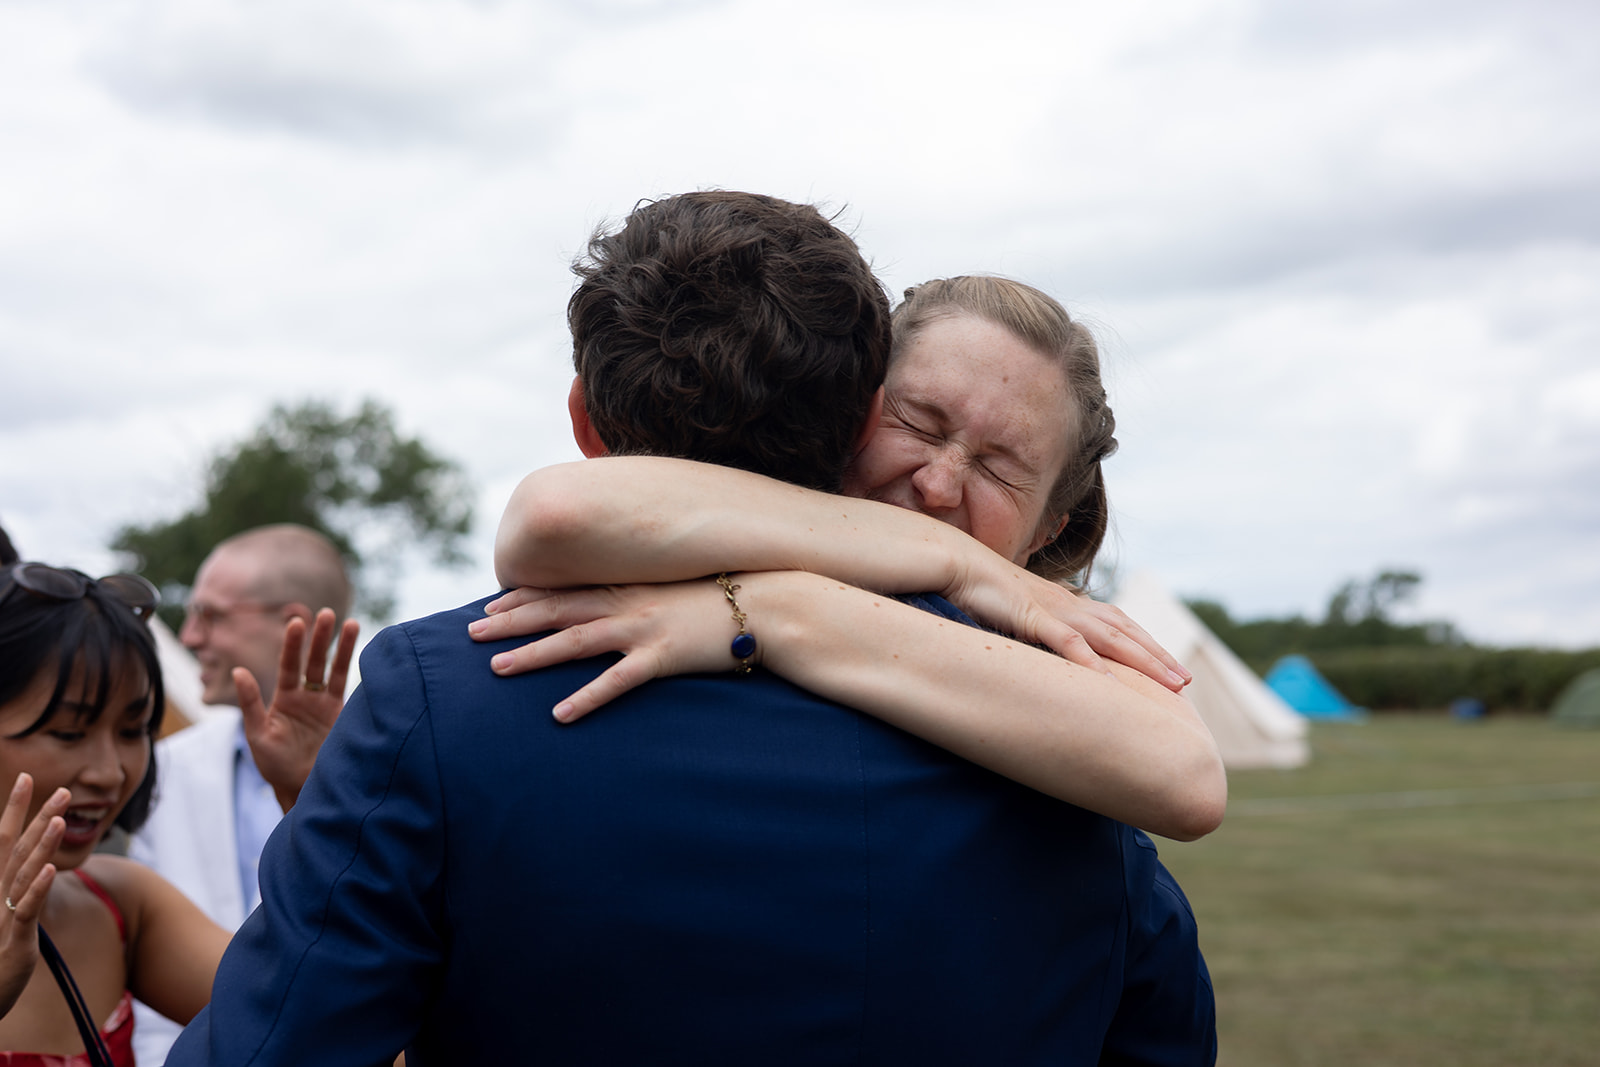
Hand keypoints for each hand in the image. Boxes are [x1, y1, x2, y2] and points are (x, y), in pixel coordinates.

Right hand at [1, 774, 66, 1020]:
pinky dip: (38, 889)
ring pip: (24, 874)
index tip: (27, 778)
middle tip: (63, 790)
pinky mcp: (14, 941)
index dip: (16, 809)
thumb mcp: (7, 917)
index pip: (5, 840)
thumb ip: (18, 888)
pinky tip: (51, 869)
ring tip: (59, 819)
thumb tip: (35, 864)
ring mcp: (3, 916)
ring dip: (42, 846)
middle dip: (40, 817)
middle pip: (19, 849)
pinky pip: (27, 910)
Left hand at [238, 608, 360, 811]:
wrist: (303, 789)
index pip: (288, 666)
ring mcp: (326, 705)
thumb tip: (238, 671)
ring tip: (349, 623)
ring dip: (341, 647)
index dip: (293, 645)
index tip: (297, 623)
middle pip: (313, 661)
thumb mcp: (257, 734)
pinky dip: (357, 671)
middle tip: (326, 614)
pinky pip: (349, 689)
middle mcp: (305, 697)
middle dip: (319, 638)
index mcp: (283, 699)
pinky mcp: (343, 715)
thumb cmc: (275, 766)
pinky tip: (367, 652)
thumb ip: (250, 703)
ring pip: (333, 670)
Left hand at [469, 580, 738, 722]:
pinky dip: (586, 698)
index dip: (524, 599)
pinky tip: (560, 715)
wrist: (769, 606)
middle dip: (510, 622)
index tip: (489, 606)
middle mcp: (627, 604)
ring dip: (534, 656)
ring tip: (497, 668)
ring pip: (575, 642)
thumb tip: (620, 609)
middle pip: (556, 612)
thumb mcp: (677, 591)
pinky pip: (617, 682)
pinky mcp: (663, 657)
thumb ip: (645, 597)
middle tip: (470, 633)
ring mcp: (643, 629)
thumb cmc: (724, 602)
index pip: (564, 591)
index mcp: (628, 587)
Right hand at [945, 561, 1190, 690]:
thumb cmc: (980, 590)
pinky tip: (1109, 684)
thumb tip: (1044, 655)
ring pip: (1109, 637)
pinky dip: (1090, 663)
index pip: (1117, 624)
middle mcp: (1069, 604)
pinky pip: (1067, 643)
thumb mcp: (1016, 614)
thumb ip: (1035, 631)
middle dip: (1157, 657)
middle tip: (1184, 681)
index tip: (1168, 667)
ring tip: (1170, 685)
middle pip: (1124, 631)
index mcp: (1066, 603)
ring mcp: (1053, 610)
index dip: (1145, 645)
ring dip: (1143, 661)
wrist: (954, 562)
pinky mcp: (1032, 616)